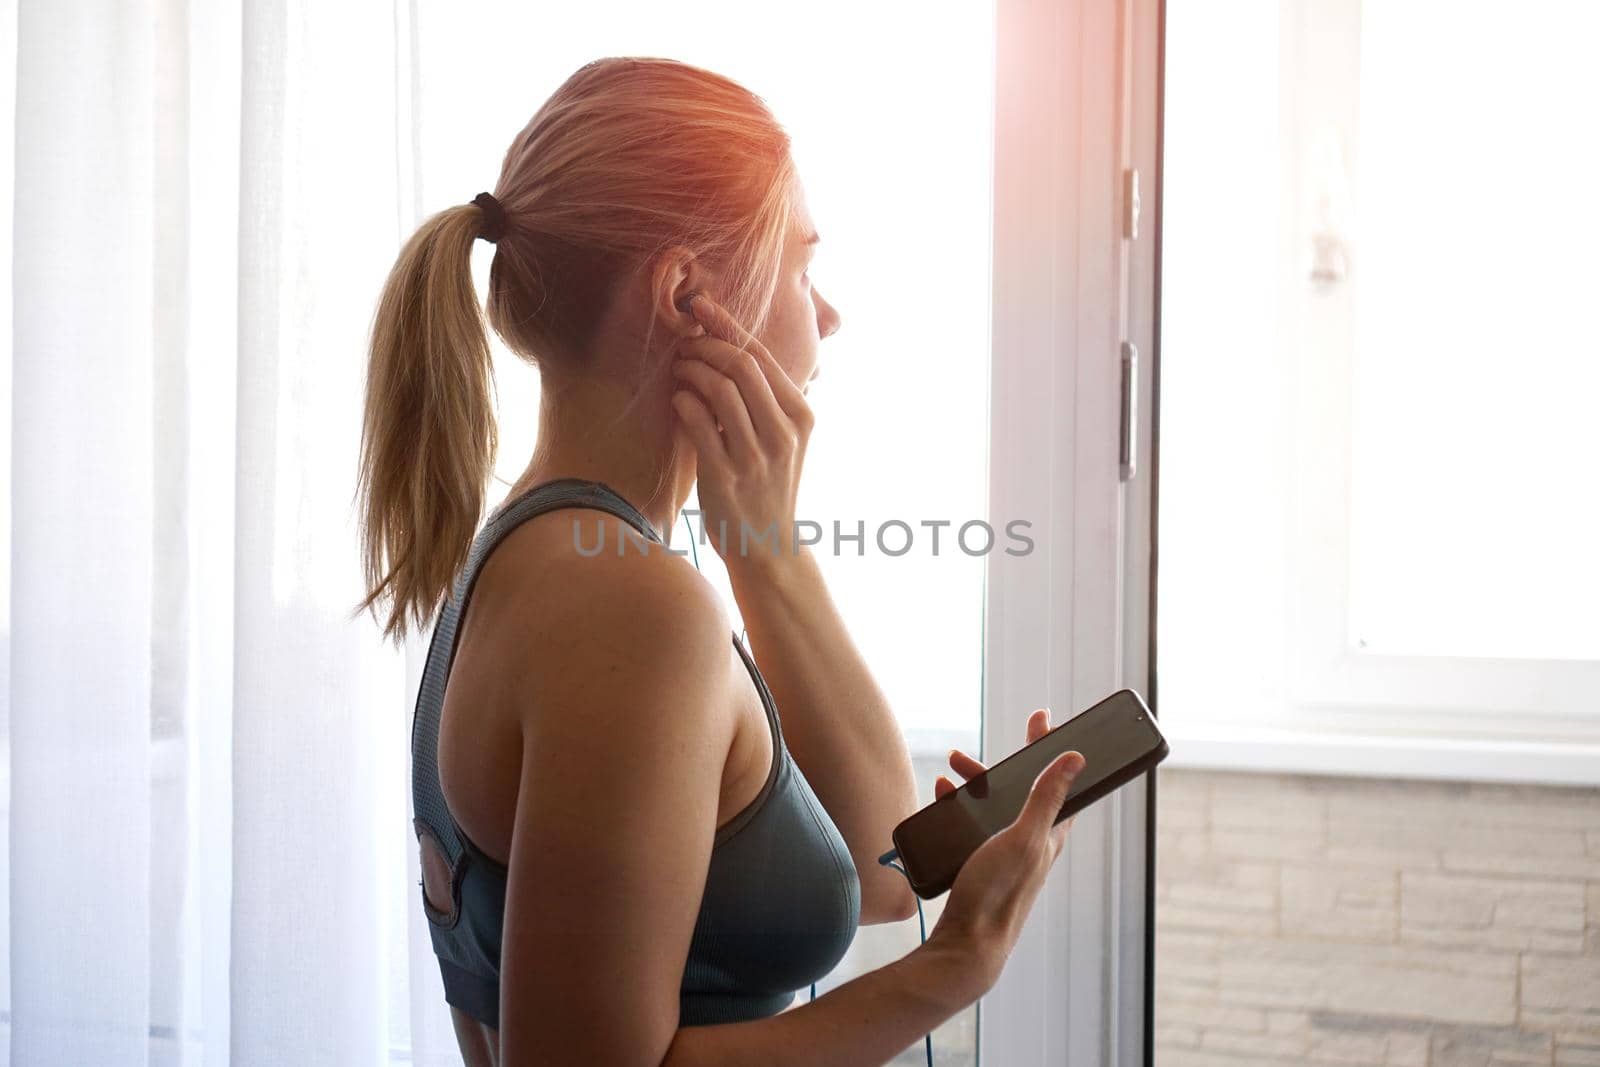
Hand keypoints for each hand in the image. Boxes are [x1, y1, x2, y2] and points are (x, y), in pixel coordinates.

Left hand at [669, 292, 814, 574]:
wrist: (768, 546)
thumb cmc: (768, 485)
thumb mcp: (783, 439)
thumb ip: (766, 400)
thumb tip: (730, 348)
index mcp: (801, 416)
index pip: (762, 356)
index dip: (727, 325)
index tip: (700, 306)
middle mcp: (784, 433)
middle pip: (742, 366)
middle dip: (706, 346)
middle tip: (684, 344)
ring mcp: (757, 457)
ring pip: (720, 391)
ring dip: (691, 371)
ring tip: (679, 371)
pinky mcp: (727, 478)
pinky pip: (700, 425)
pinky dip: (684, 403)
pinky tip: (678, 400)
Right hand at [923, 708, 1084, 994]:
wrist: (967, 944)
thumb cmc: (997, 892)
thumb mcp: (1023, 838)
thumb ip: (1047, 797)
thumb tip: (1076, 758)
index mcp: (1050, 832)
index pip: (1059, 780)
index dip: (1051, 747)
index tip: (1042, 719)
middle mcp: (1032, 840)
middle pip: (1020, 789)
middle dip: (995, 766)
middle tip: (966, 754)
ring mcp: (1007, 851)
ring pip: (993, 805)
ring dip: (973, 785)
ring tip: (949, 773)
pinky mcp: (984, 862)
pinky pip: (973, 824)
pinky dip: (958, 808)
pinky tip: (941, 800)